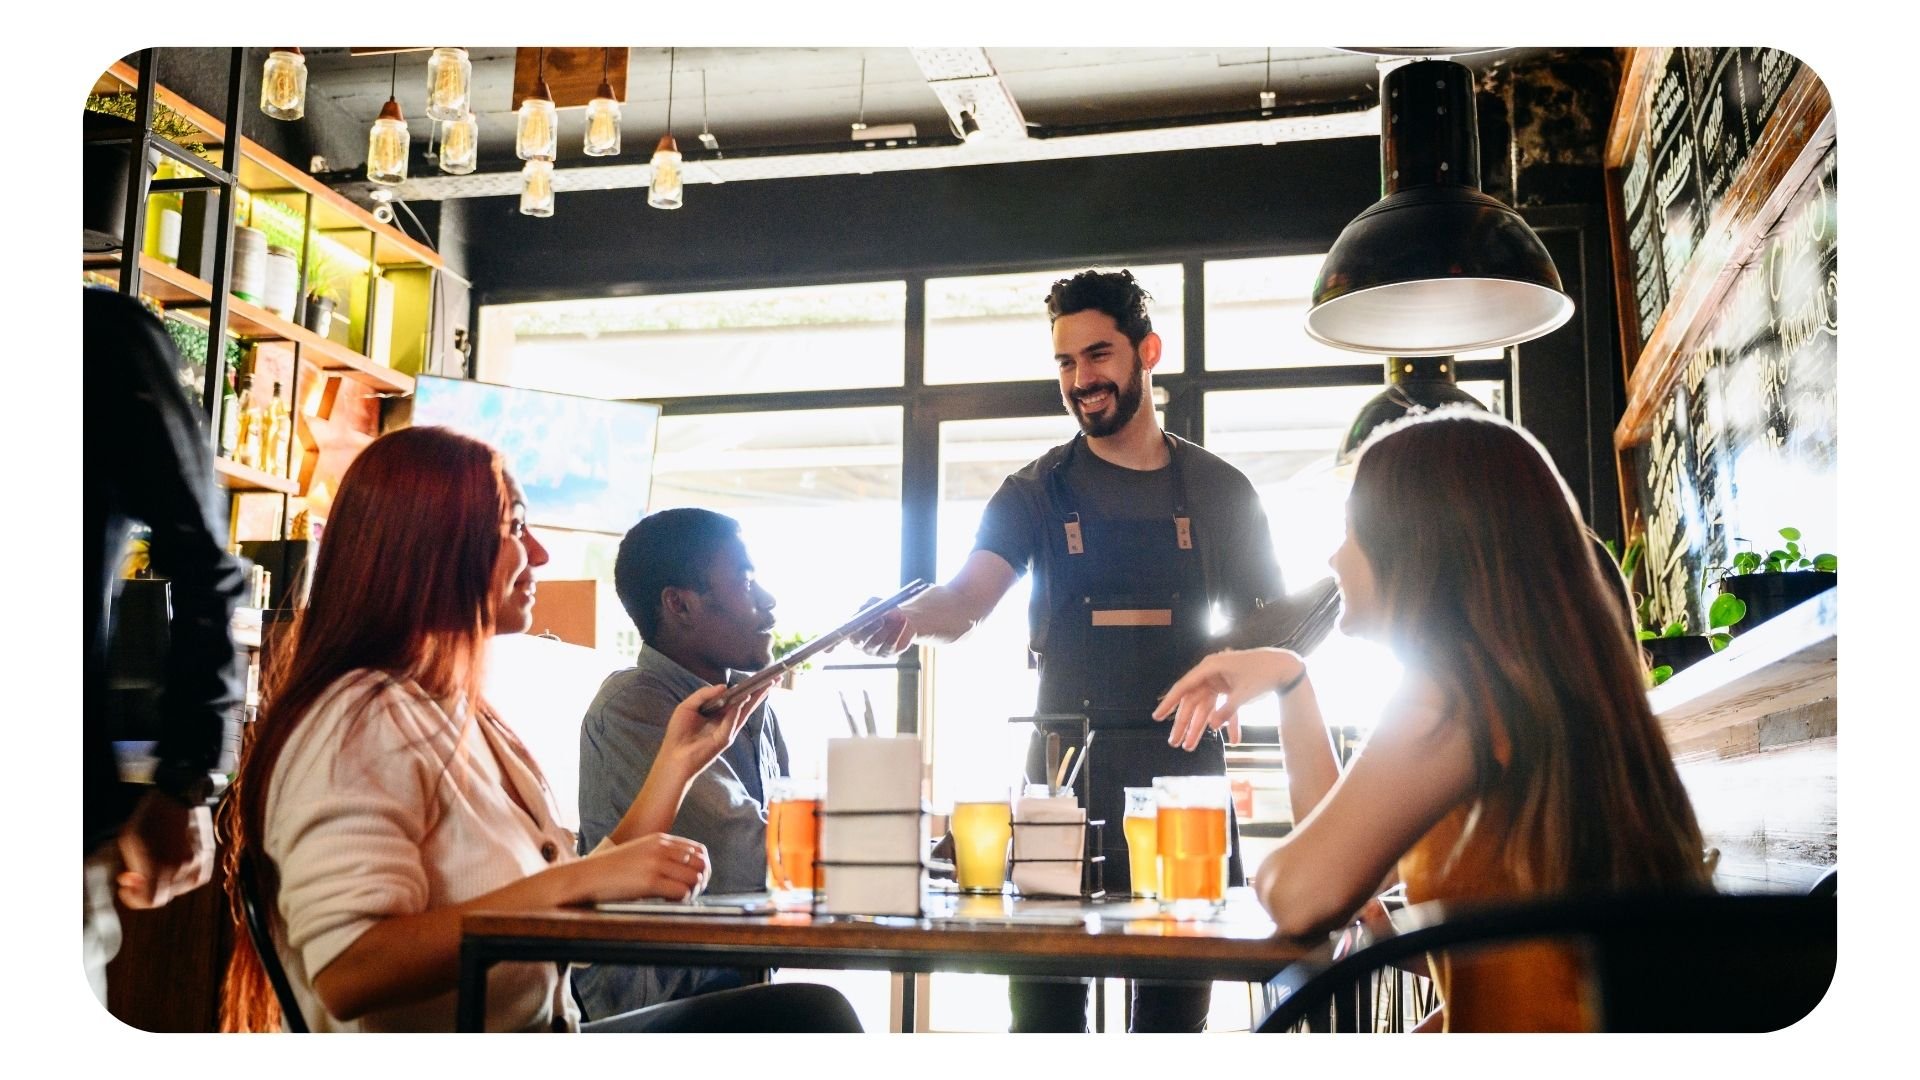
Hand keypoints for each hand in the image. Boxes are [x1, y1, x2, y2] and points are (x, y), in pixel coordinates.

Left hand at [115, 791, 214, 909]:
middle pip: (163, 896)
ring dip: (167, 881)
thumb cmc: (151, 815)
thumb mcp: (130, 840)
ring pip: (180, 888)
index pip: (150, 901)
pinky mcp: (209, 856)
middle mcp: (183, 868)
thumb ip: (132, 867)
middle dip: (148, 886)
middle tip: (140, 870)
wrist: (181, 793)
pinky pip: (196, 878)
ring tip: (160, 860)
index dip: (135, 898)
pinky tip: (176, 861)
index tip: (128, 884)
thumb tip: (136, 881)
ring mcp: (199, 862)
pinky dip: (185, 876)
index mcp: (161, 866)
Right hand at [579, 833, 711, 902]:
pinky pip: (681, 892)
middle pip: (701, 864)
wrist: (586, 876)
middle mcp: (661, 849)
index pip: (699, 851)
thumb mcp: (640, 854)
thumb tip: (684, 873)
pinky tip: (668, 902)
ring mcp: (656, 864)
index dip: (703, 868)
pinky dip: (681, 900)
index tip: (696, 882)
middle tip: (691, 894)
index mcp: (660, 840)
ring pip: (694, 878)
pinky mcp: (649, 881)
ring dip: (692, 892)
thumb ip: (661, 857)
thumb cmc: (611, 871)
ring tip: (678, 900)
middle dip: (701, 881)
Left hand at [662, 683, 767, 777]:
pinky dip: (738, 710)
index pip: (736, 698)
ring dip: (757, 699)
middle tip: (774, 679)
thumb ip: (704, 694)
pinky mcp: (724, 738)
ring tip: (768, 686)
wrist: (674, 755)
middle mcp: (725, 720)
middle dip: (760, 691)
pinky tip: (744, 698)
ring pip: (745, 711)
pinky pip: (733, 721)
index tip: (758, 677)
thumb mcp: (688, 706)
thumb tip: (724, 686)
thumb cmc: (678, 733)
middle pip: (746, 703)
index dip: (746, 687)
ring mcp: (727, 730)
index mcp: (718, 712)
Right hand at [848, 598, 915, 657]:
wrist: (900, 618)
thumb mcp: (875, 602)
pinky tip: (903, 621)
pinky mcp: (887, 653)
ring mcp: (873, 651)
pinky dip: (898, 631)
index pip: (845, 634)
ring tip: (898, 615)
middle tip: (881, 620)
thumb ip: (870, 605)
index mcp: (851, 630)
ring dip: (888, 627)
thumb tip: (869, 609)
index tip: (864, 619)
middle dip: (870, 629)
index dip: (848, 632)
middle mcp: (859, 644)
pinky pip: (891, 645)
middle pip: (859, 639)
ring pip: (877, 641)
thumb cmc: (882, 609)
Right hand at [1152, 648, 1306, 750]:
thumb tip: (1213, 727)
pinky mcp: (1231, 688)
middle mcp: (1212, 674)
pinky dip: (1229, 722)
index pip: (1184, 688)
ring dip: (1201, 728)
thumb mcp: (1244, 694)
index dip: (1169, 703)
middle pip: (1193, 702)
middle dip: (1184, 724)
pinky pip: (1224, 707)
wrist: (1285, 667)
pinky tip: (1235, 741)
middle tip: (1174, 743)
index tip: (1157, 717)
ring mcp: (1221, 682)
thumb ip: (1227, 711)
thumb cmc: (1263, 674)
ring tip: (1190, 747)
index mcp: (1210, 668)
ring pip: (1206, 708)